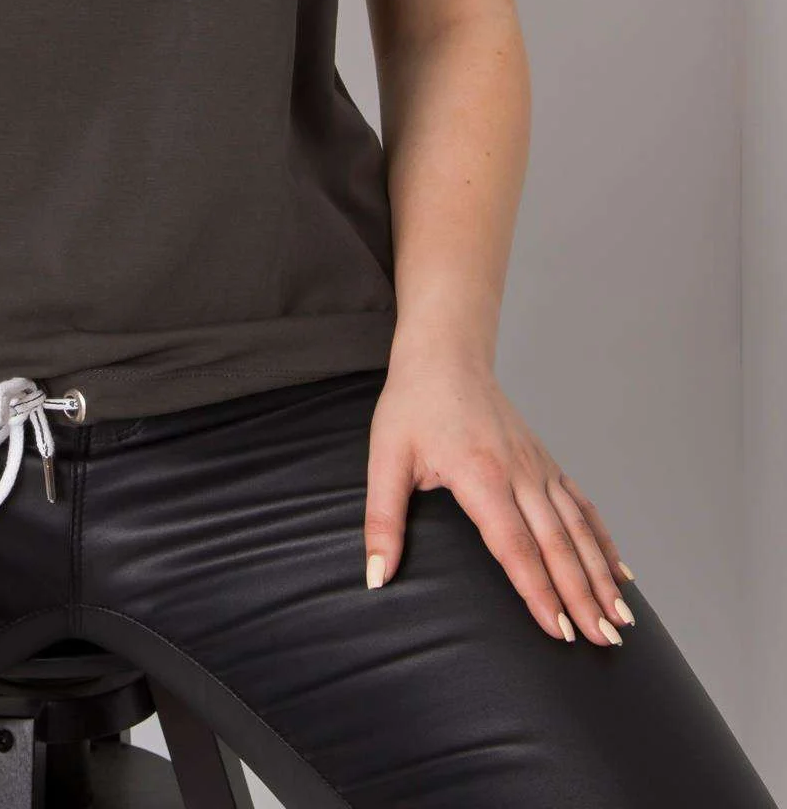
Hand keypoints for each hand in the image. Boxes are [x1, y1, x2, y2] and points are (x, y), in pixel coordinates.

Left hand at [364, 342, 636, 646]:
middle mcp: (519, 473)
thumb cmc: (413, 404)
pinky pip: (581, 506)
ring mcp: (537, 467)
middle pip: (556, 544)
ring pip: (577, 529)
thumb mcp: (385, 457)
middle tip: (603, 642)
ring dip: (601, 575)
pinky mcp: (545, 462)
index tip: (558, 631)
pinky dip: (603, 540)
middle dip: (582, 597)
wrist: (445, 354)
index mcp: (480, 475)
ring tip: (621, 620)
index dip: (537, 591)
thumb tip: (376, 576)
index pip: (514, 545)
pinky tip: (621, 572)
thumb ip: (382, 520)